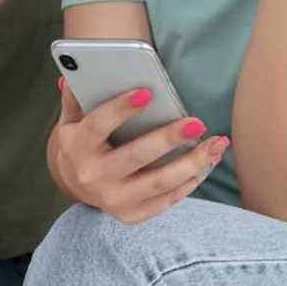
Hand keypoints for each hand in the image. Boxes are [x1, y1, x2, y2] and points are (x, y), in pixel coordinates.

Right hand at [49, 80, 229, 224]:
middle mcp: (93, 176)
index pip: (99, 126)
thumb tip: (74, 71)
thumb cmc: (81, 142)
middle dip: (168, 139)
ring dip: (192, 164)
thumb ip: (76, 96)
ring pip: (158, 183)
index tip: (147, 93)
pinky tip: (207, 163)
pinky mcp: (130, 214)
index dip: (121, 109)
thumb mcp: (71, 118)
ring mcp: (113, 200)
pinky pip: (166, 200)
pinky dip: (190, 182)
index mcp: (77, 147)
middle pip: (135, 157)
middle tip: (197, 123)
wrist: (72, 184)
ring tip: (215, 145)